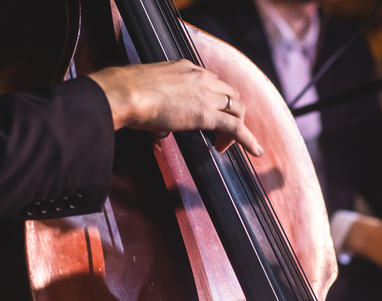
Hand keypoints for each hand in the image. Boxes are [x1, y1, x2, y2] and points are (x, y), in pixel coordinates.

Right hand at [87, 60, 262, 156]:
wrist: (126, 93)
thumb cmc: (127, 94)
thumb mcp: (147, 95)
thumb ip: (159, 109)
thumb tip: (160, 129)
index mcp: (186, 68)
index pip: (211, 82)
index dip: (215, 100)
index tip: (210, 114)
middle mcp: (201, 77)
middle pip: (230, 94)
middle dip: (229, 112)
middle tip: (218, 133)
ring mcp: (206, 94)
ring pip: (237, 108)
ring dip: (235, 127)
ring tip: (224, 145)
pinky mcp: (207, 114)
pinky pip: (236, 126)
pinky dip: (248, 139)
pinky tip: (255, 151)